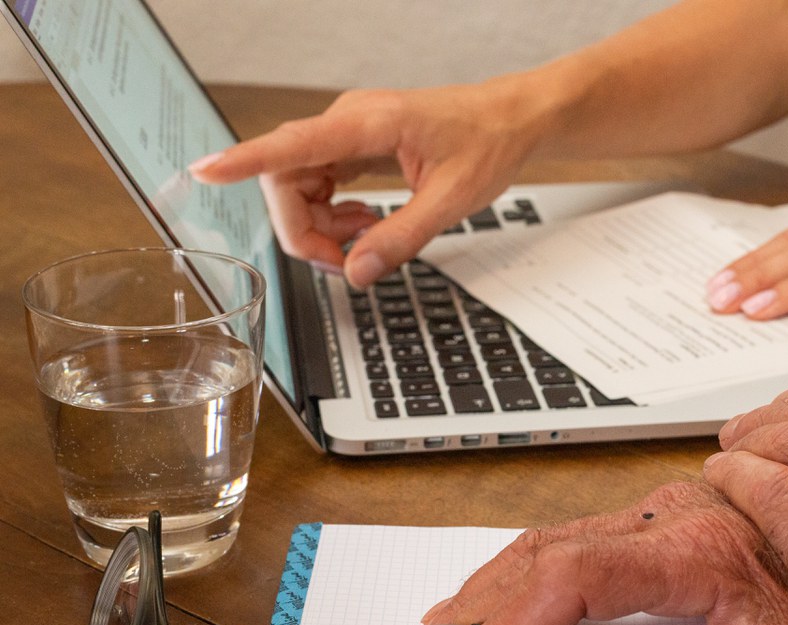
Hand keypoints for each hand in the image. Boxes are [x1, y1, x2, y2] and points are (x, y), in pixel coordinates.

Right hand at [190, 82, 542, 285]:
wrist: (510, 118)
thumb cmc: (487, 143)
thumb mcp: (452, 201)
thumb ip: (401, 238)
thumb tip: (358, 272)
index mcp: (366, 123)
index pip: (290, 144)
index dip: (243, 161)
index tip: (205, 172)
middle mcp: (347, 122)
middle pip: (284, 178)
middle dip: (302, 230)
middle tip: (342, 263)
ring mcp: (348, 134)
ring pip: (299, 186)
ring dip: (320, 227)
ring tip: (366, 241)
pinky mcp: (354, 147)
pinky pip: (321, 185)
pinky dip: (335, 216)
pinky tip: (366, 225)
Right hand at [394, 481, 787, 624]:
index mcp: (702, 548)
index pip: (579, 576)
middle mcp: (670, 516)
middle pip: (540, 558)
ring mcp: (658, 514)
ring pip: (542, 545)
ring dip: (478, 601)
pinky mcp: (654, 523)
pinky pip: (565, 544)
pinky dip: (511, 583)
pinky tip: (484, 611)